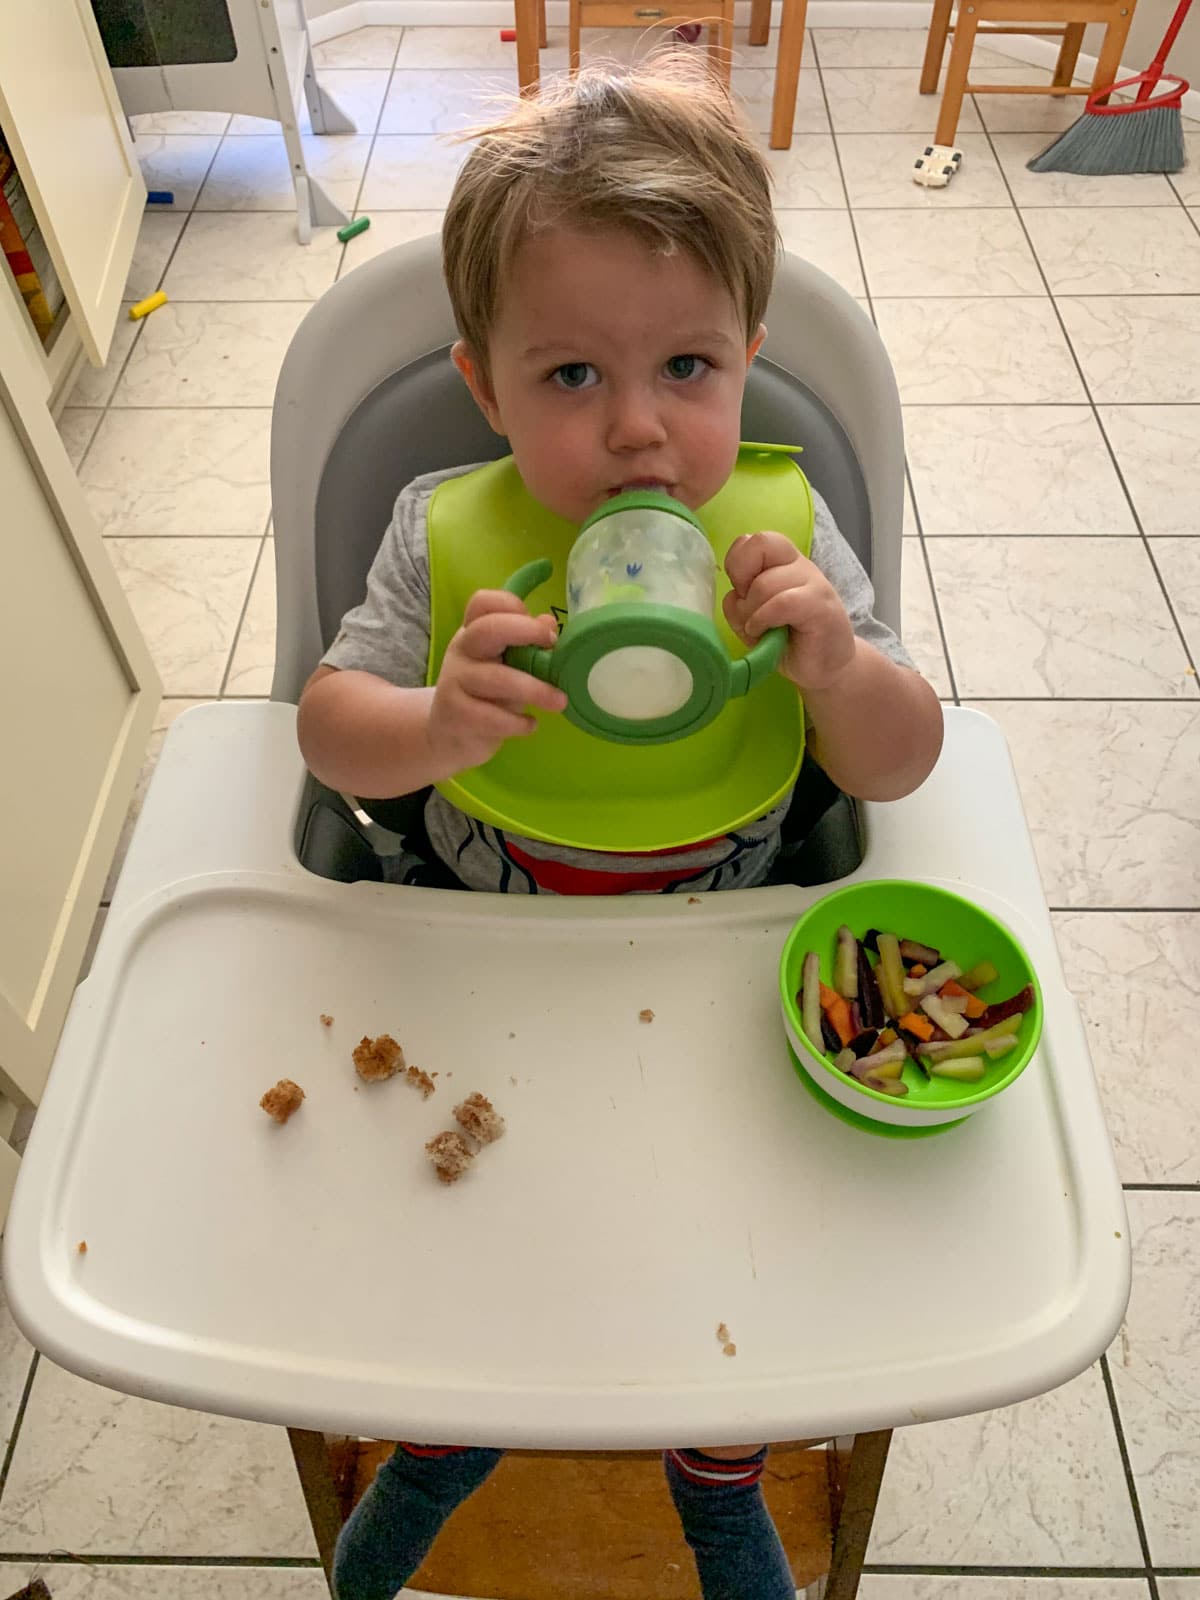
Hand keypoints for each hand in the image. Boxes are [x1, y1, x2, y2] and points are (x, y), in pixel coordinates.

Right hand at [429, 589, 567, 774]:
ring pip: (496, 678)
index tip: (542, 630)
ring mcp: (455, 681)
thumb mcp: (507, 668)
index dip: (512, 606)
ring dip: (535, 690)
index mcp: (474, 633)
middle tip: (552, 646)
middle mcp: (462, 651)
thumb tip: (549, 623)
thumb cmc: (486, 697)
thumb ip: (526, 646)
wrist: (449, 737)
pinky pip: (493, 716)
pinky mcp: (456, 714)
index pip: (483, 603)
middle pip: (487, 628)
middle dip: (525, 632)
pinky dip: (518, 723)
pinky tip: (530, 725)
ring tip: (559, 701)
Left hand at [724, 532, 855, 692]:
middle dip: (742, 583)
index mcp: (784, 563)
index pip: (755, 539)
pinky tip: (763, 633)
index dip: (738, 561)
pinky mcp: (821, 607)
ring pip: (765, 582)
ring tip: (757, 630)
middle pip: (759, 549)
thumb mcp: (753, 622)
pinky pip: (783, 602)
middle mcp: (800, 565)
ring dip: (751, 611)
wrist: (826, 669)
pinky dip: (763, 619)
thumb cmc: (789, 643)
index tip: (740, 590)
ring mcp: (814, 583)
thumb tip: (733, 597)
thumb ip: (739, 606)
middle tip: (748, 611)